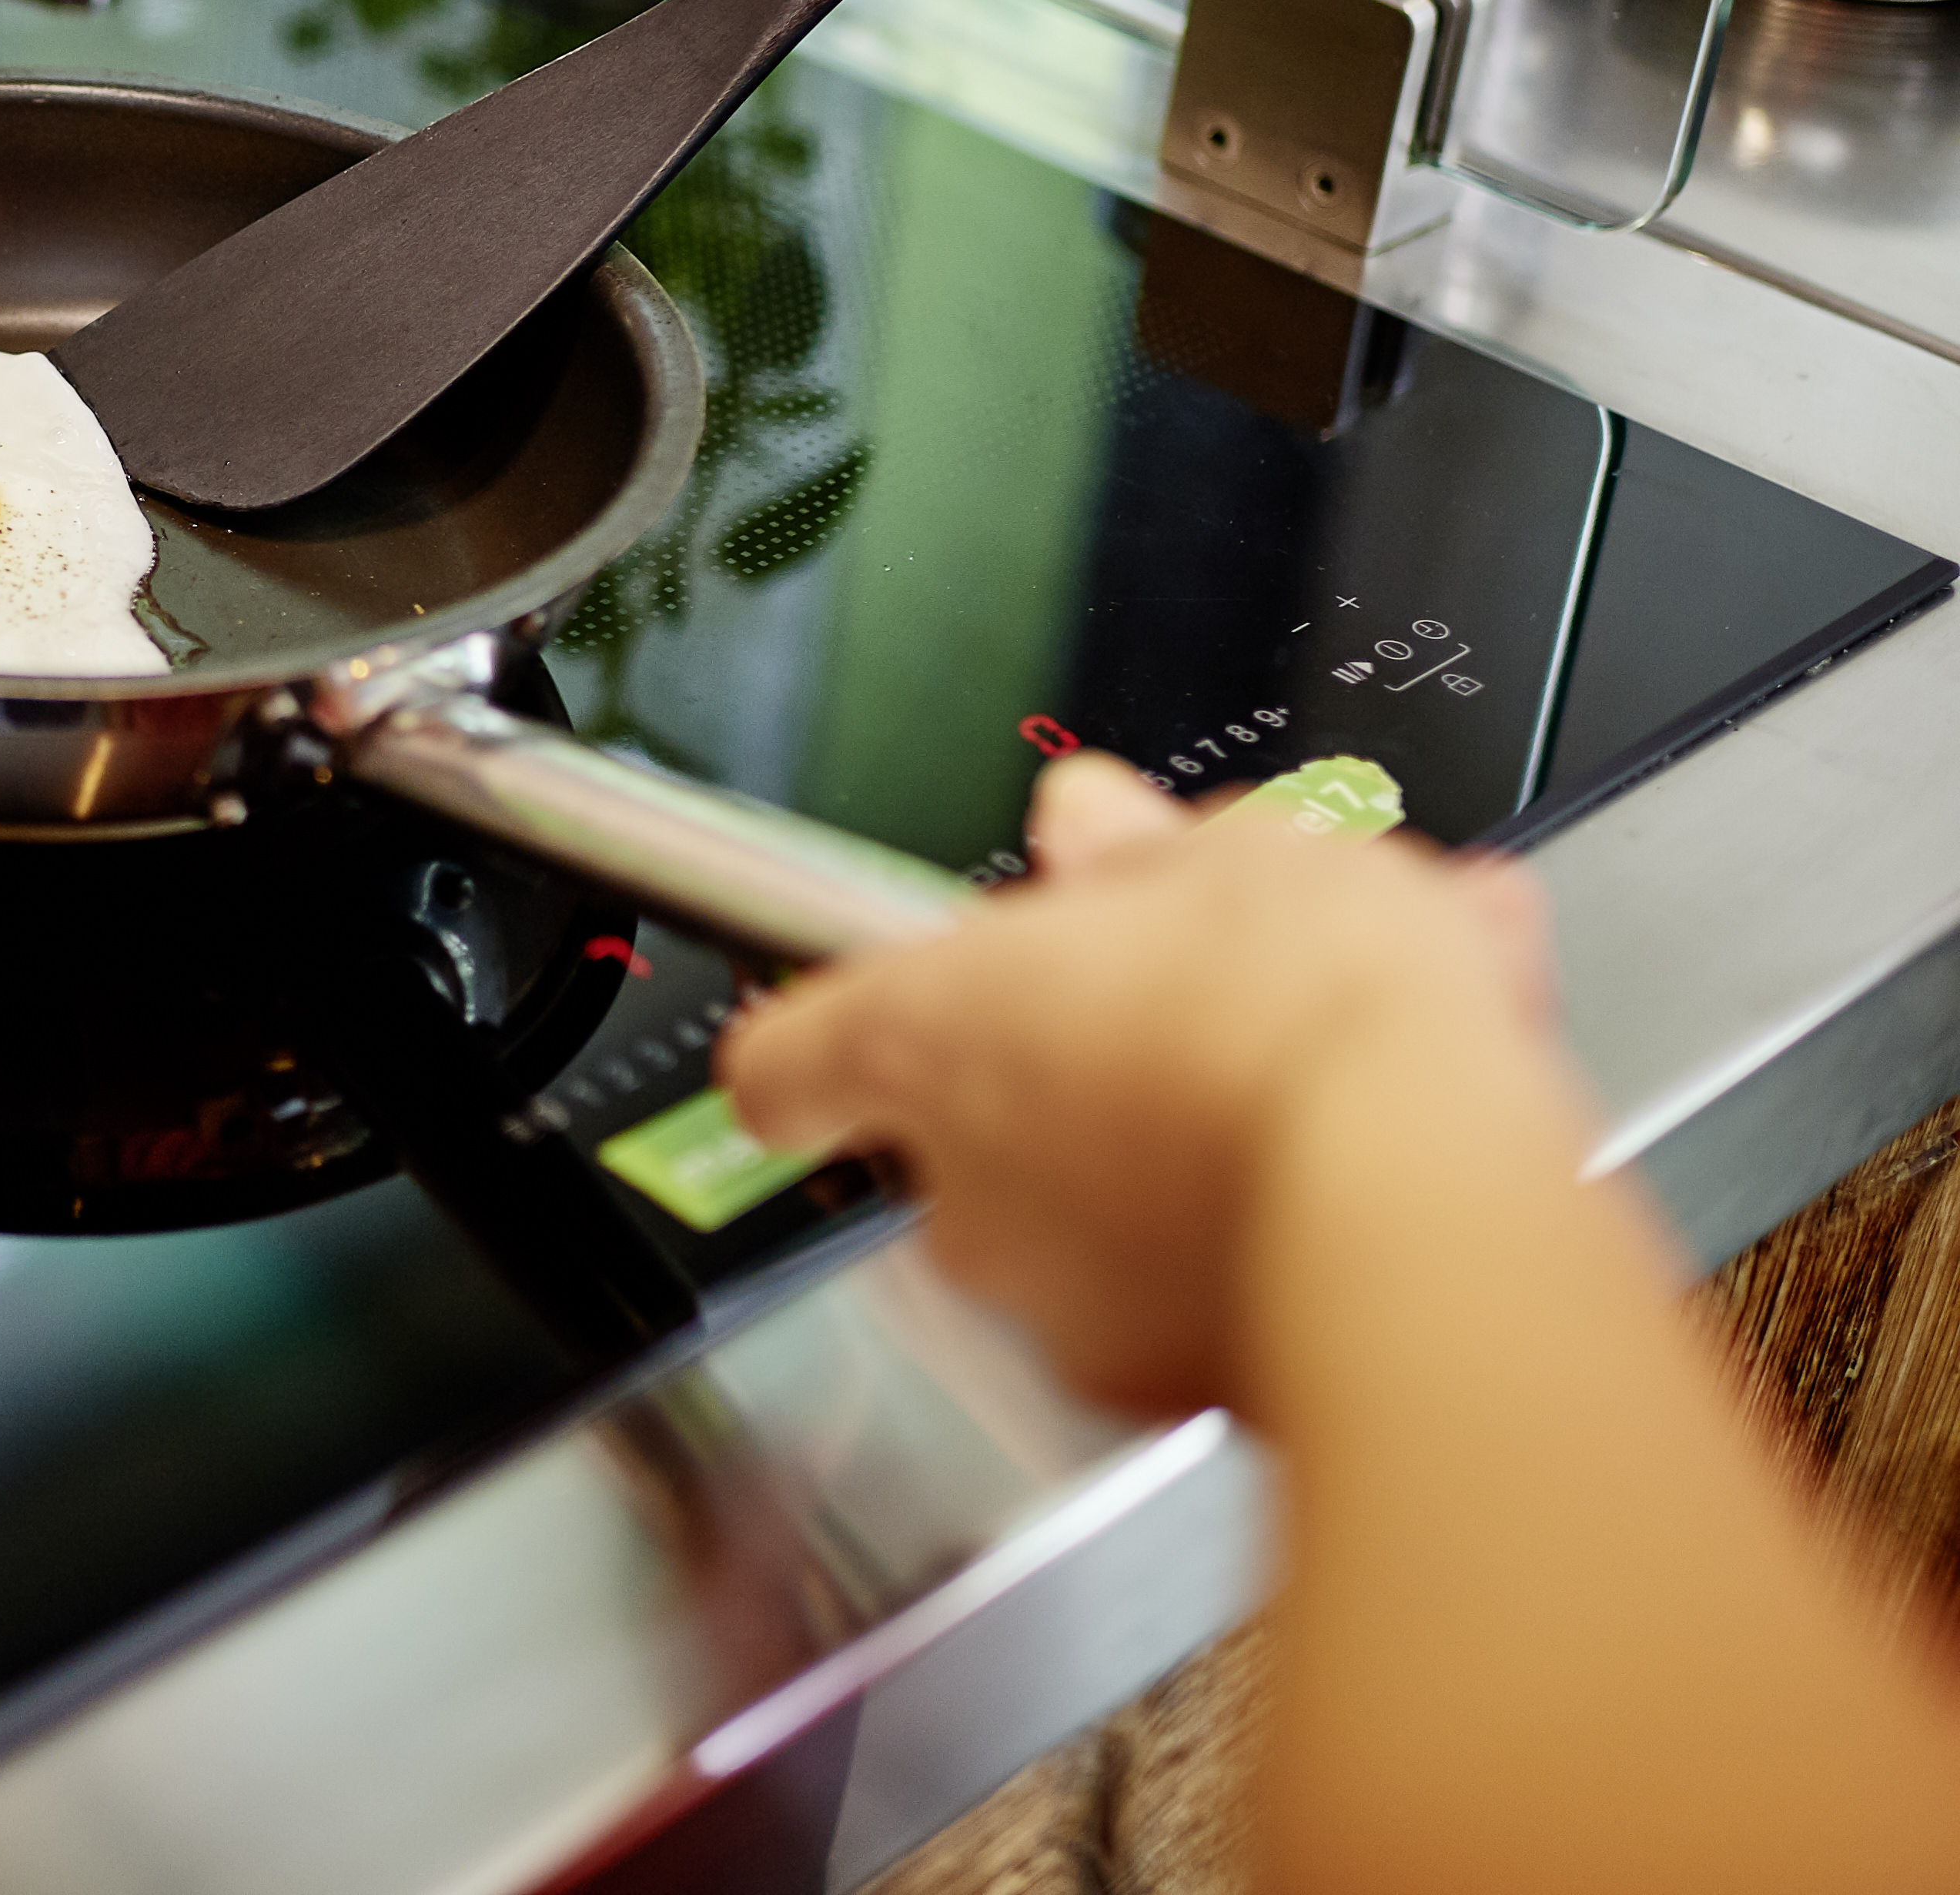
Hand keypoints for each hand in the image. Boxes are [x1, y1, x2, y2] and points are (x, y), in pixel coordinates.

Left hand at [718, 755, 1561, 1418]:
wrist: (1424, 1215)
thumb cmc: (1302, 1018)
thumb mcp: (1230, 858)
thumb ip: (1139, 852)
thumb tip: (1095, 827)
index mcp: (929, 1036)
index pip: (790, 1060)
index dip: (825, 1037)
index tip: (870, 1018)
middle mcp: (966, 1192)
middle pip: (985, 1122)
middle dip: (1096, 1066)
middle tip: (1218, 1004)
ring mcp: (1060, 1306)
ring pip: (1113, 1205)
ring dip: (1208, 1139)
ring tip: (1365, 1072)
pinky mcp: (1177, 1387)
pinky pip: (1213, 1287)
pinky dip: (1290, 1228)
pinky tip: (1405, 1163)